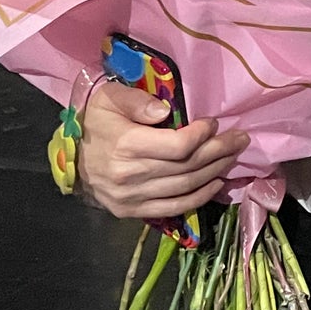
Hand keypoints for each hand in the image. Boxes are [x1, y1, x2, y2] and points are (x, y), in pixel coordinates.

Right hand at [76, 81, 248, 220]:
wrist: (69, 157)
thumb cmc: (94, 121)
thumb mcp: (108, 98)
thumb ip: (136, 100)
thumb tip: (164, 111)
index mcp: (126, 144)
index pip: (178, 146)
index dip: (203, 136)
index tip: (215, 123)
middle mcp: (130, 175)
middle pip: (187, 166)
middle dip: (220, 151)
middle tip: (241, 139)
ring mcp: (131, 197)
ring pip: (185, 187)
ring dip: (215, 172)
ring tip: (234, 157)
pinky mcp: (131, 211)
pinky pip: (173, 208)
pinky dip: (199, 198)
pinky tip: (216, 184)